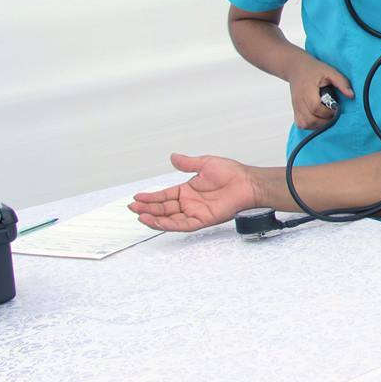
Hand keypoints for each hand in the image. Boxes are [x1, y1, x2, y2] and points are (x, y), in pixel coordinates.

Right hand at [128, 153, 258, 231]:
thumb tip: (173, 157)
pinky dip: (168, 224)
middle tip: (133, 208)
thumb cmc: (232, 173)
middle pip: (164, 208)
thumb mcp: (205, 164)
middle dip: (147, 208)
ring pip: (169, 218)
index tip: (137, 198)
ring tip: (140, 215)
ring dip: (154, 218)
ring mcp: (195, 212)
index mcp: (188, 190)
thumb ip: (188, 163)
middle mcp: (190, 202)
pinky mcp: (202, 219)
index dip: (150, 197)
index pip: (165, 196)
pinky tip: (156, 221)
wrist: (247, 182)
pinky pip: (182, 225)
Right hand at [287, 54, 353, 129]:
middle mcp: (299, 100)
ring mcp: (296, 106)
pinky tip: (319, 120)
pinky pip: (301, 124)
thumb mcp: (330, 72)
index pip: (315, 107)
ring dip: (318, 125)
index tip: (337, 109)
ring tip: (327, 119)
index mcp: (307, 90)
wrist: (296, 68)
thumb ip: (341, 82)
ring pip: (305, 124)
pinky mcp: (295, 110)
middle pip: (310, 119)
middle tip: (334, 116)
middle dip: (325, 122)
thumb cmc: (314, 69)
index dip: (328, 112)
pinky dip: (310, 126)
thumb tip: (351, 95)